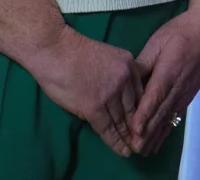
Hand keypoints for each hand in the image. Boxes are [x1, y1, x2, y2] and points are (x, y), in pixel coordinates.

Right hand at [21, 24, 145, 156]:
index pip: (139, 93)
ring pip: (122, 121)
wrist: (56, 49)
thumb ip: (115, 75)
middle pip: (134, 109)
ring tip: (131, 150)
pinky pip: (107, 128)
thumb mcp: (107, 56)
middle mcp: (124, 79)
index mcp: (128, 64)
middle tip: (141, 142)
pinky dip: (114, 141)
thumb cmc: (73, 52)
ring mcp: (110, 93)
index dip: (141, 111)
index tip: (144, 123)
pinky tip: (120, 150)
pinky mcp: (95, 106)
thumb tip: (115, 97)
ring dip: (127, 138)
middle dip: (137, 128)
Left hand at [128, 7, 199, 154]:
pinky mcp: (189, 94)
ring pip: (169, 117)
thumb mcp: (158, 41)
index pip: (154, 97)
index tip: (134, 130)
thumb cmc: (181, 32)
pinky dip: (167, 129)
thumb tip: (128, 81)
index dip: (144, 115)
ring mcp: (185, 92)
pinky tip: (159, 139)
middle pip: (161, 113)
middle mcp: (178, 86)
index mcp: (169, 71)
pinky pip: (176, 115)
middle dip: (148, 132)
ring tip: (145, 150)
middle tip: (134, 148)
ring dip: (157, 135)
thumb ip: (143, 62)